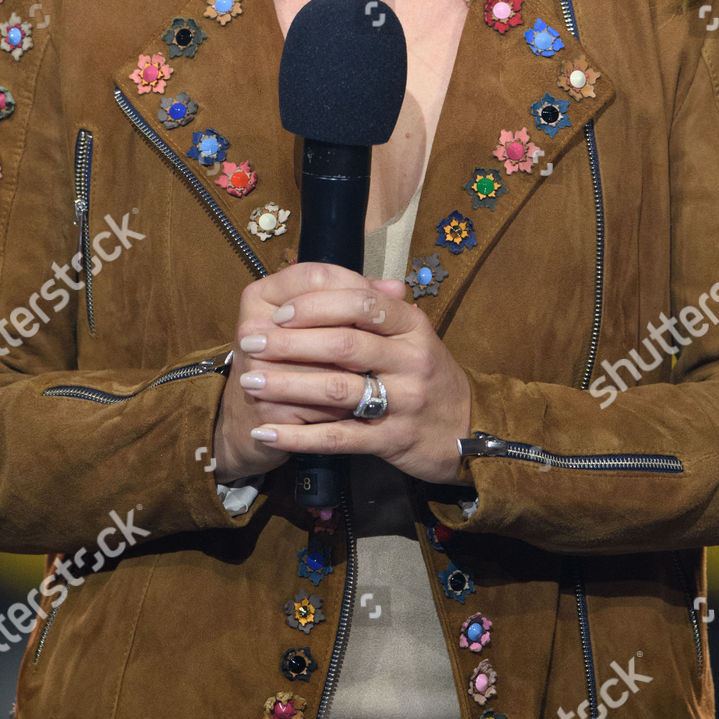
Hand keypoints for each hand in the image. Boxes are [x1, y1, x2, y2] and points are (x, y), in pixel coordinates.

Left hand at [232, 259, 473, 484]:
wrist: (469, 430)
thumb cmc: (428, 375)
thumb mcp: (414, 335)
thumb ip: (377, 309)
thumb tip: (335, 277)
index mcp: (412, 325)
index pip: (361, 303)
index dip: (315, 305)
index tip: (278, 313)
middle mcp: (411, 359)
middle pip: (343, 345)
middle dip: (290, 343)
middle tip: (249, 342)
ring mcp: (404, 402)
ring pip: (337, 390)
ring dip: (287, 386)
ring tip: (250, 382)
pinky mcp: (393, 441)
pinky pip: (339, 438)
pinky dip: (299, 436)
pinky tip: (267, 431)